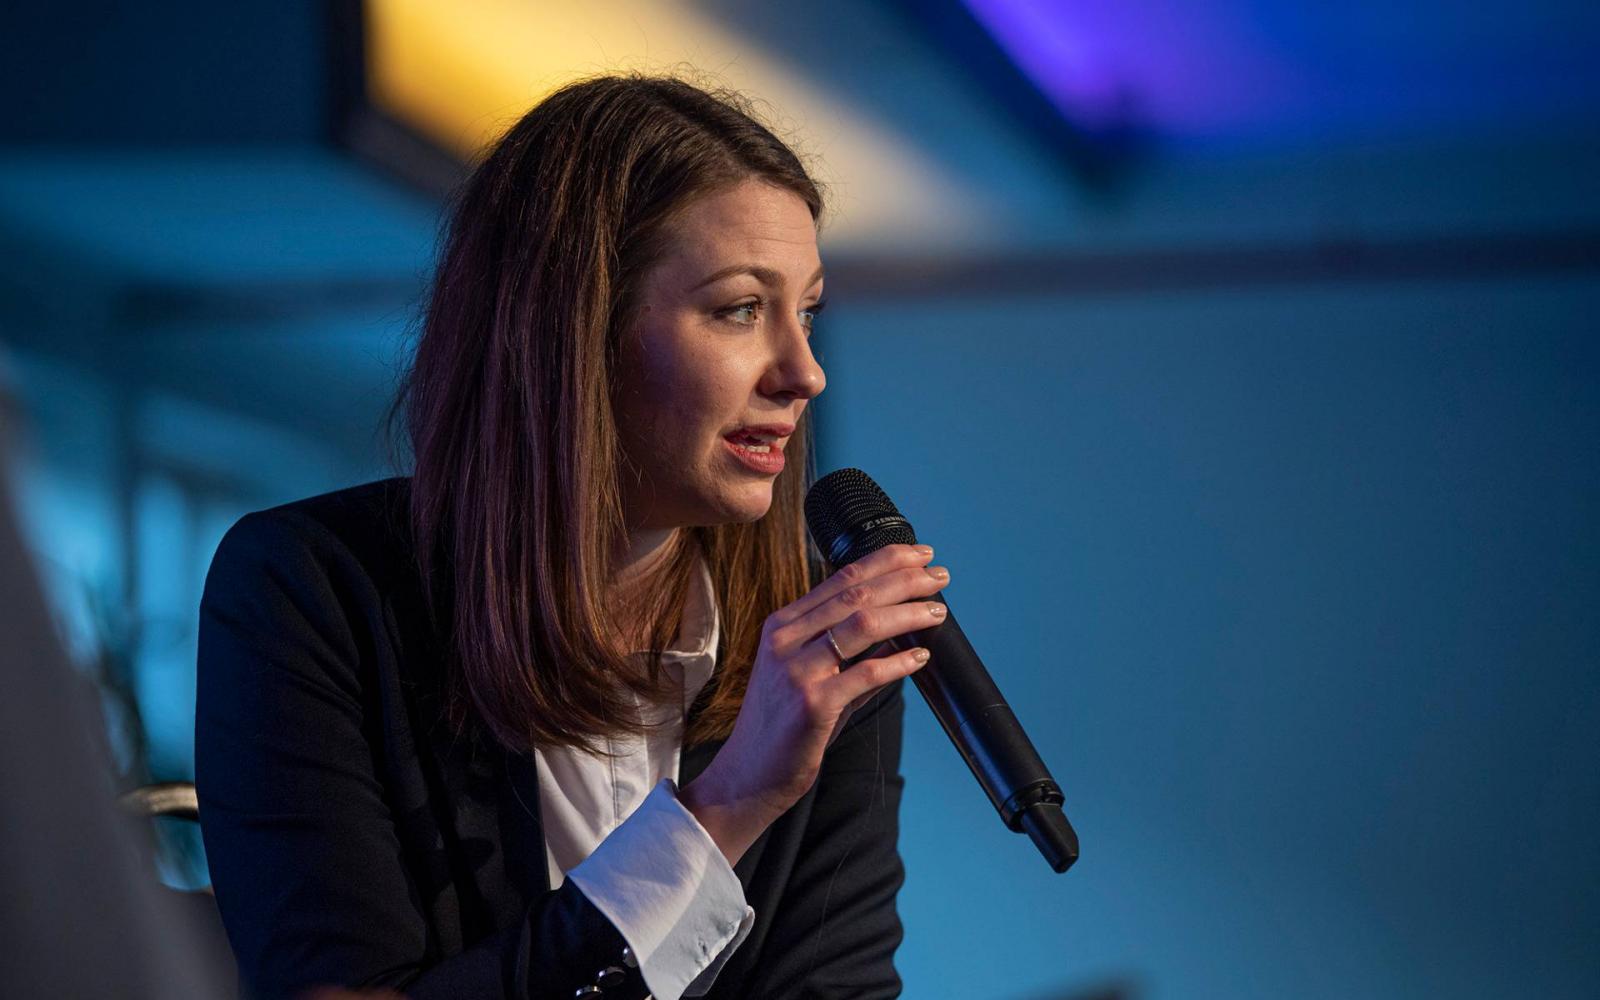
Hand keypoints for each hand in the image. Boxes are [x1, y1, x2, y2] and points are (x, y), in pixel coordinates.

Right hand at [681, 543, 948, 862]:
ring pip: (862, 624)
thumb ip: (849, 650)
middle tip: (940, 575)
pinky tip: (920, 657)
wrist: (749, 775)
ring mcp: (796, 670)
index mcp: (784, 625)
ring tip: (937, 611)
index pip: (842, 578)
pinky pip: (866, 674)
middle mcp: (786, 639)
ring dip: (907, 612)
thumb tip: (899, 629)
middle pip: (856, 593)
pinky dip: (899, 663)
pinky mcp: (811, 704)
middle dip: (905, 579)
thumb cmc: (784, 726)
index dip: (886, 560)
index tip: (920, 554)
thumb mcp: (810, 674)